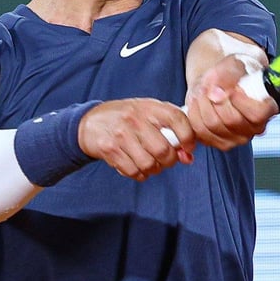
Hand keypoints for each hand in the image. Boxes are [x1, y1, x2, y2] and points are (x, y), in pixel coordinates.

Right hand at [78, 98, 195, 180]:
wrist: (91, 122)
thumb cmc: (126, 119)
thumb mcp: (148, 114)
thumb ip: (171, 129)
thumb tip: (188, 157)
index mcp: (149, 107)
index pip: (177, 119)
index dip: (188, 137)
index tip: (188, 146)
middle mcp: (135, 118)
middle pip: (164, 150)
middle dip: (170, 161)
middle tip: (166, 160)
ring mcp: (121, 134)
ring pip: (149, 164)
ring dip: (154, 169)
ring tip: (151, 164)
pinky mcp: (109, 149)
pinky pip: (133, 171)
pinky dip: (139, 174)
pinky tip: (137, 166)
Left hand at [186, 54, 278, 150]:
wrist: (220, 83)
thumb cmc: (233, 74)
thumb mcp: (235, 64)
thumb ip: (229, 74)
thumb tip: (217, 91)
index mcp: (267, 109)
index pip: (257, 113)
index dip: (241, 101)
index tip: (232, 88)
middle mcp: (254, 128)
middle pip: (231, 119)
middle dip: (215, 97)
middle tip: (210, 83)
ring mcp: (236, 138)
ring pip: (212, 125)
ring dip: (202, 103)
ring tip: (203, 89)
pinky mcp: (217, 142)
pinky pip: (199, 131)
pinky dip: (194, 113)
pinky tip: (197, 101)